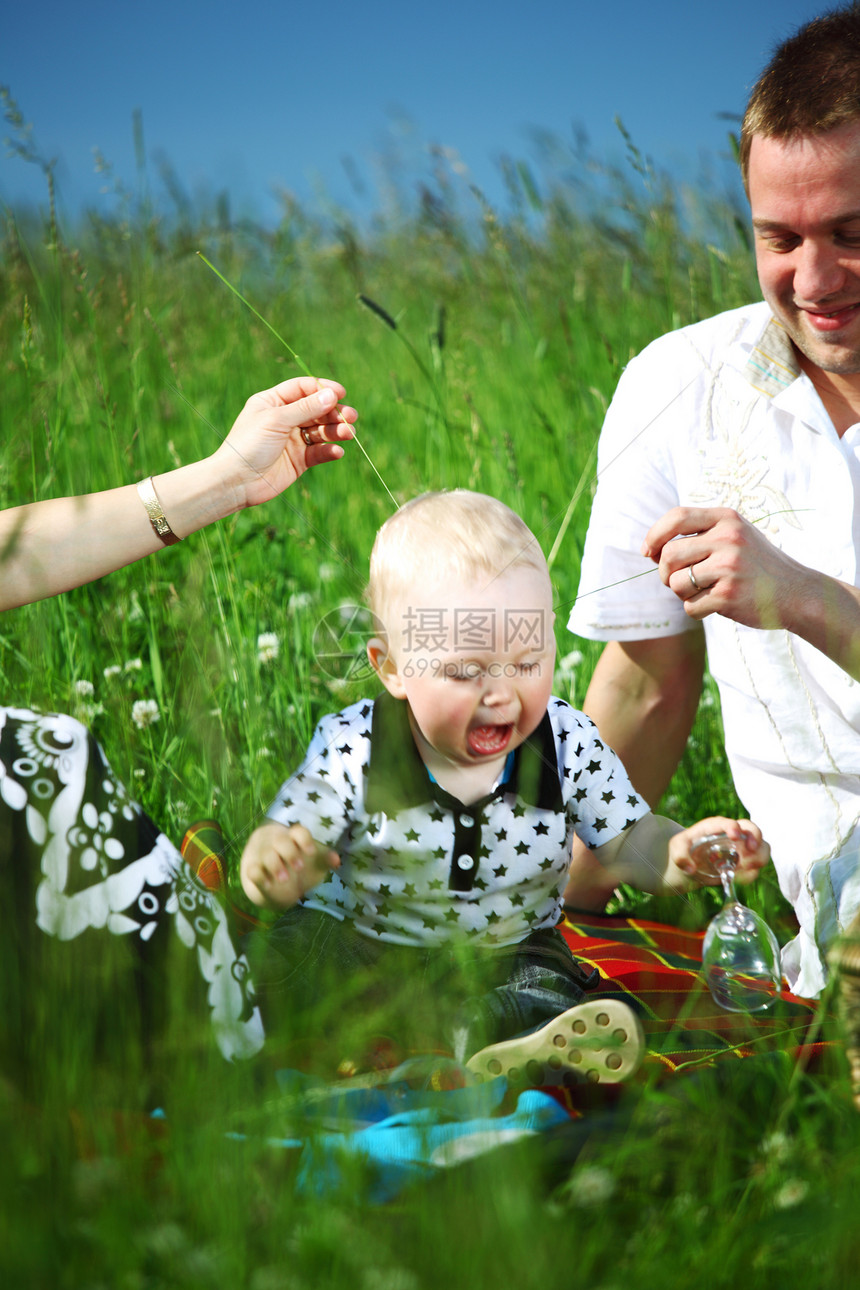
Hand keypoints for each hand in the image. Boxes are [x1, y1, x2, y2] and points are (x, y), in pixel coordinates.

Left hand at [210, 376, 357, 508]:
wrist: (237, 482)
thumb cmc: (249, 445)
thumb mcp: (277, 420)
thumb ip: (306, 408)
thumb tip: (332, 395)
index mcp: (273, 402)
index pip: (303, 389)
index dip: (323, 389)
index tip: (341, 394)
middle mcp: (284, 418)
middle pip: (316, 409)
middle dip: (334, 412)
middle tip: (350, 417)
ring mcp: (292, 440)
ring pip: (321, 431)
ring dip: (336, 431)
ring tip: (348, 434)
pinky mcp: (299, 460)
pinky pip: (319, 452)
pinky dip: (329, 450)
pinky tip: (336, 452)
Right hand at [240, 821, 339, 909]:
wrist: (276, 888)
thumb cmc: (298, 869)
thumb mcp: (314, 866)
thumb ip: (324, 861)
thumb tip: (337, 860)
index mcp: (294, 839)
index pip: (298, 832)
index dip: (304, 840)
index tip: (311, 853)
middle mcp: (277, 843)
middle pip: (281, 840)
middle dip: (290, 853)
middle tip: (299, 868)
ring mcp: (263, 855)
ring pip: (267, 854)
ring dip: (276, 866)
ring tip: (284, 879)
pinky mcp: (252, 869)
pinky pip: (253, 869)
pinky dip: (260, 876)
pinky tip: (268, 885)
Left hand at [641, 506, 808, 629]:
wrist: (797, 593)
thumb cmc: (756, 566)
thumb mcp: (735, 536)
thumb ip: (700, 534)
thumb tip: (651, 549)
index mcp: (727, 519)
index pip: (677, 517)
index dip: (655, 535)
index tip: (648, 552)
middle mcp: (728, 538)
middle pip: (669, 555)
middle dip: (664, 573)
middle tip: (676, 581)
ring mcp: (729, 567)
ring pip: (675, 583)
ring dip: (682, 594)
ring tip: (704, 592)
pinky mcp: (729, 595)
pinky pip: (690, 606)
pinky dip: (697, 610)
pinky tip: (716, 605)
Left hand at [669, 817, 769, 887]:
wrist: (691, 865)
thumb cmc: (685, 850)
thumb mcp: (677, 849)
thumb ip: (680, 855)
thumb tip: (690, 868)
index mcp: (716, 827)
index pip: (728, 823)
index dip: (734, 827)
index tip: (735, 836)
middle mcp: (732, 834)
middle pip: (752, 829)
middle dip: (756, 838)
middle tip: (750, 850)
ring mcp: (741, 847)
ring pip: (762, 847)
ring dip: (759, 857)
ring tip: (747, 866)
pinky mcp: (746, 861)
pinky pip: (756, 866)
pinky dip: (752, 872)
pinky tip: (739, 877)